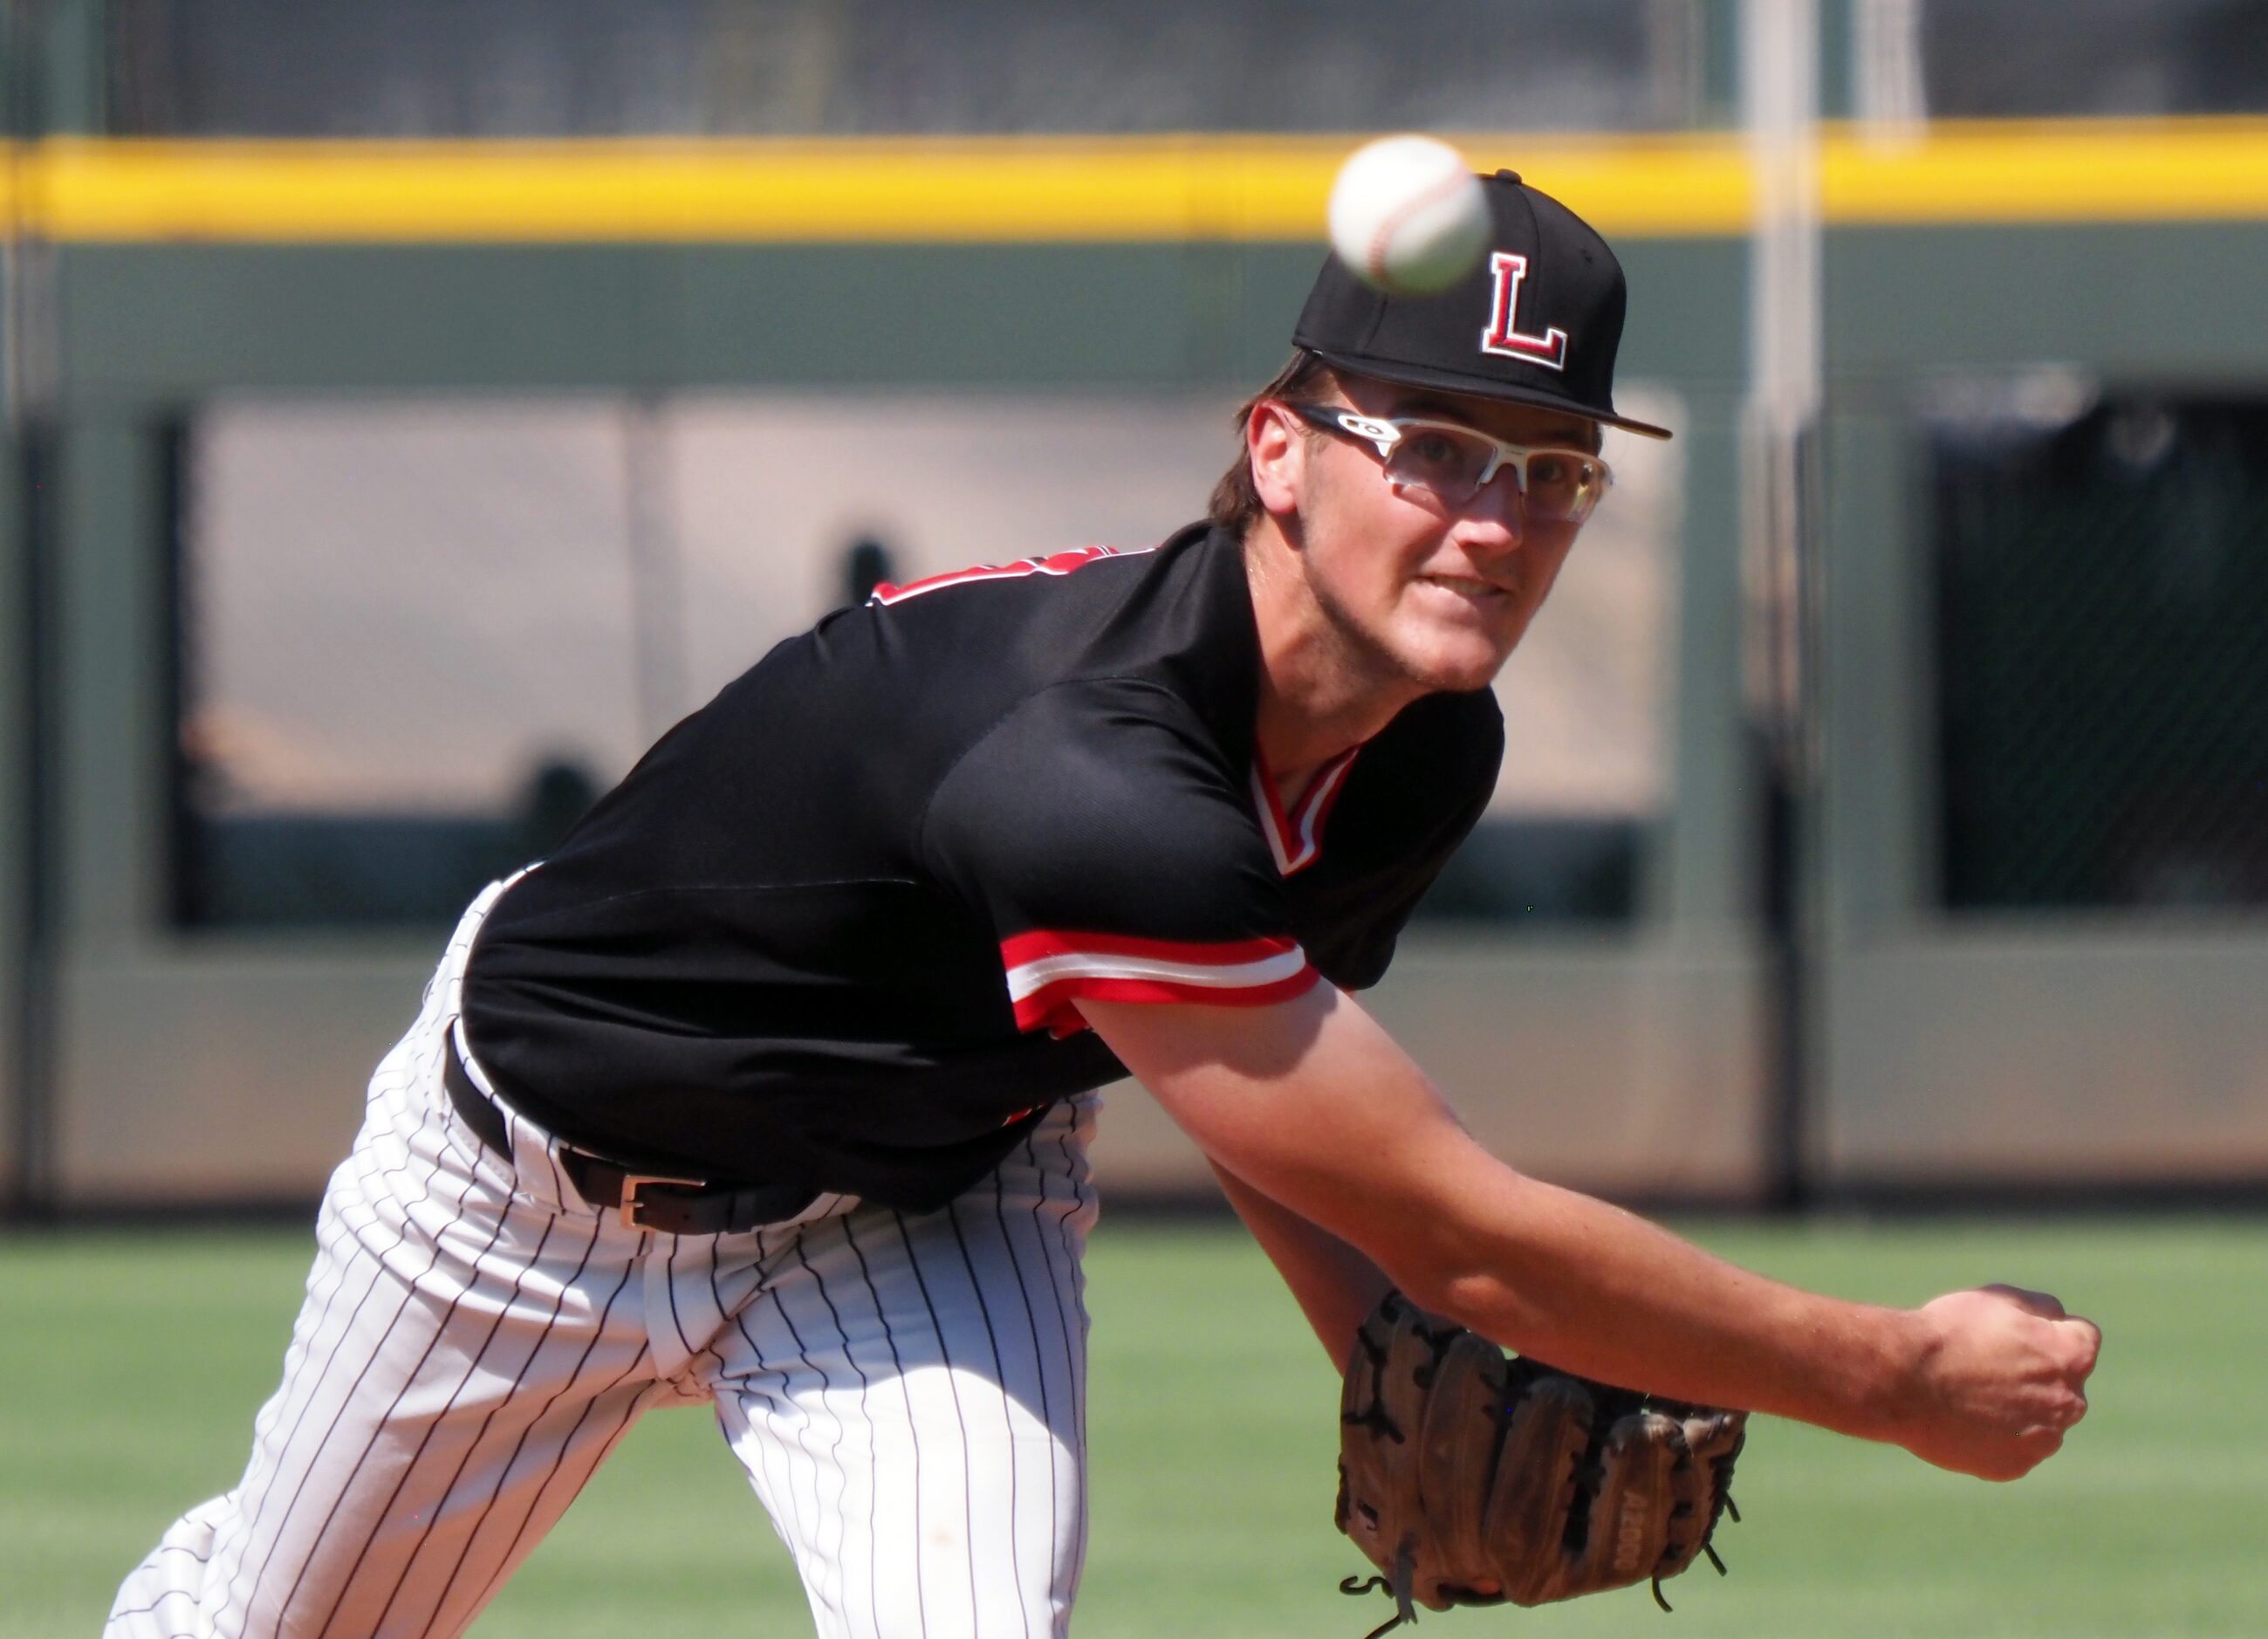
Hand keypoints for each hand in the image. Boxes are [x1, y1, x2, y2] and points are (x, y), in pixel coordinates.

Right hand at [1898, 1285, 2100, 1479]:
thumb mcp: (1997, 1297)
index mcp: (2072, 1357)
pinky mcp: (2013, 1467)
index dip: (2048, 1330)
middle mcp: (2070, 1403)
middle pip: (2064, 1385)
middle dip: (2037, 1375)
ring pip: (2041, 1422)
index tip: (2017, 1332)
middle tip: (1988, 1364)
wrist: (1905, 1381)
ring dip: (2019, 1409)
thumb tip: (2055, 1318)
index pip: (2083, 1338)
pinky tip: (1963, 1420)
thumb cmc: (1949, 1334)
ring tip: (1969, 1394)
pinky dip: (1995, 1437)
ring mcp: (2043, 1441)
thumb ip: (2039, 1308)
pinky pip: (2013, 1449)